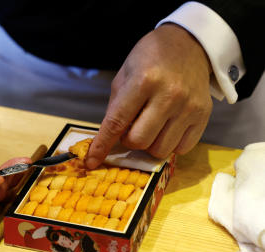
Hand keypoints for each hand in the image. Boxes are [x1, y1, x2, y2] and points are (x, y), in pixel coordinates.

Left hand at [87, 24, 212, 167]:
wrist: (189, 44)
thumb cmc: (151, 58)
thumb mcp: (125, 75)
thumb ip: (115, 108)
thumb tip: (107, 141)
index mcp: (143, 81)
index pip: (117, 122)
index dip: (102, 145)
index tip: (91, 161)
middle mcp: (169, 95)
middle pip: (139, 141)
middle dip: (128, 140)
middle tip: (131, 126)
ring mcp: (188, 107)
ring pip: (160, 150)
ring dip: (149, 144)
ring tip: (150, 126)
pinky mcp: (203, 116)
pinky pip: (181, 149)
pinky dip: (169, 144)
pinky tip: (167, 128)